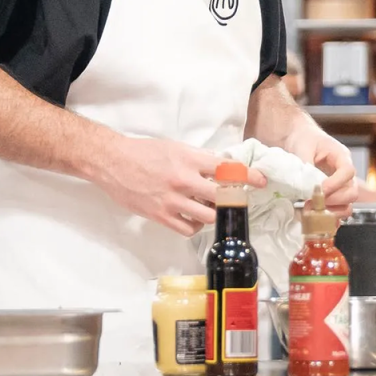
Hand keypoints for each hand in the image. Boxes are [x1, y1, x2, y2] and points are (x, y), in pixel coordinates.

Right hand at [97, 136, 265, 237]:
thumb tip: (221, 168)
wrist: (114, 162)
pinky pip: (187, 228)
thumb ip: (200, 159)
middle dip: (234, 199)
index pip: (227, 169)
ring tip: (213, 208)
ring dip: (214, 213)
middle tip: (238, 200)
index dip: (247, 176)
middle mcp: (184, 180)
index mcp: (190, 159)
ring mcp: (171, 200)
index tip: (261, 181)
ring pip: (207, 216)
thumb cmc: (146, 151)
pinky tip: (195, 218)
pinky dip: (195, 225)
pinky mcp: (159, 215)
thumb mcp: (177, 148)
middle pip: (221, 196)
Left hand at [285, 125, 357, 218]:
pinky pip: (337, 210)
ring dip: (331, 212)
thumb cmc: (304, 139)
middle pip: (352, 191)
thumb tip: (306, 185)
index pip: (348, 171)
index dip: (336, 183)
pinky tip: (315, 219)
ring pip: (347, 204)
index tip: (320, 189)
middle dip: (335, 201)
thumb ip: (306, 166)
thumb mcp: (303, 147)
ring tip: (312, 211)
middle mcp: (344, 173)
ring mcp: (340, 186)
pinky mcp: (332, 196)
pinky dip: (328, 218)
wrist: (299, 139)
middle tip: (315, 203)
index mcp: (341, 156)